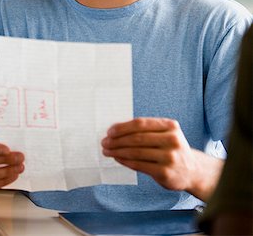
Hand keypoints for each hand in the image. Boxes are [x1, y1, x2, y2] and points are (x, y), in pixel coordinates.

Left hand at [101, 117, 222, 200]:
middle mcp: (172, 139)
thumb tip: (116, 130)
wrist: (192, 171)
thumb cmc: (171, 149)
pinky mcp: (165, 172)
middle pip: (137, 137)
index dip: (122, 127)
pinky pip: (139, 165)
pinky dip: (125, 161)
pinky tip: (117, 158)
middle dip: (117, 140)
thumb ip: (146, 131)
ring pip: (136, 151)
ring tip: (107, 151)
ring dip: (118, 151)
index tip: (109, 131)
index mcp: (170, 125)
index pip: (141, 124)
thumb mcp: (165, 134)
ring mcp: (169, 156)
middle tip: (104, 142)